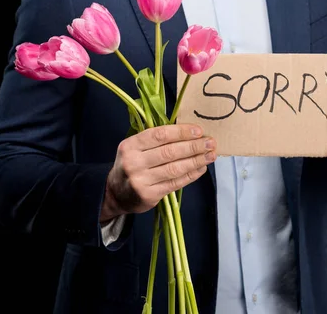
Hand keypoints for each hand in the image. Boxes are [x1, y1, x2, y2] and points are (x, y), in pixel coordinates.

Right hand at [101, 123, 215, 221]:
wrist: (116, 194)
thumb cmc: (131, 165)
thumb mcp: (134, 148)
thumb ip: (155, 141)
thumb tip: (189, 133)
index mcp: (130, 146)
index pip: (159, 135)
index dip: (181, 132)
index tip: (198, 131)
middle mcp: (133, 163)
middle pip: (169, 152)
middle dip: (193, 146)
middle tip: (210, 143)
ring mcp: (141, 180)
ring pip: (175, 168)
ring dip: (196, 161)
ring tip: (210, 155)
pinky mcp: (150, 195)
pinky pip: (175, 183)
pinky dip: (191, 175)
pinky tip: (201, 168)